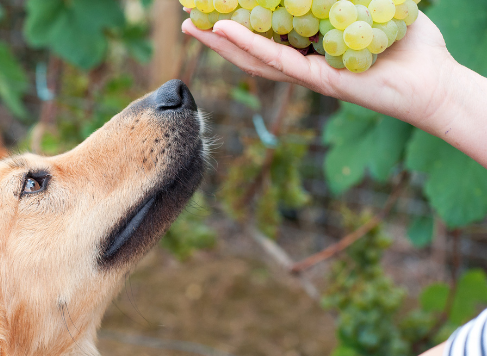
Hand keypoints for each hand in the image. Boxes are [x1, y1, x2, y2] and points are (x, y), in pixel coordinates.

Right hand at [182, 11, 456, 130]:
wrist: (433, 80)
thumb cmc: (410, 45)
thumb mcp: (373, 5)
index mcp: (313, 46)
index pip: (270, 32)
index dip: (242, 21)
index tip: (219, 7)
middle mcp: (304, 61)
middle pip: (253, 48)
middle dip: (219, 35)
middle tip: (190, 19)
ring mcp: (306, 73)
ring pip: (255, 58)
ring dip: (221, 43)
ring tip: (192, 27)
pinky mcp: (315, 80)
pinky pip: (276, 61)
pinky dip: (249, 45)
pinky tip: (225, 31)